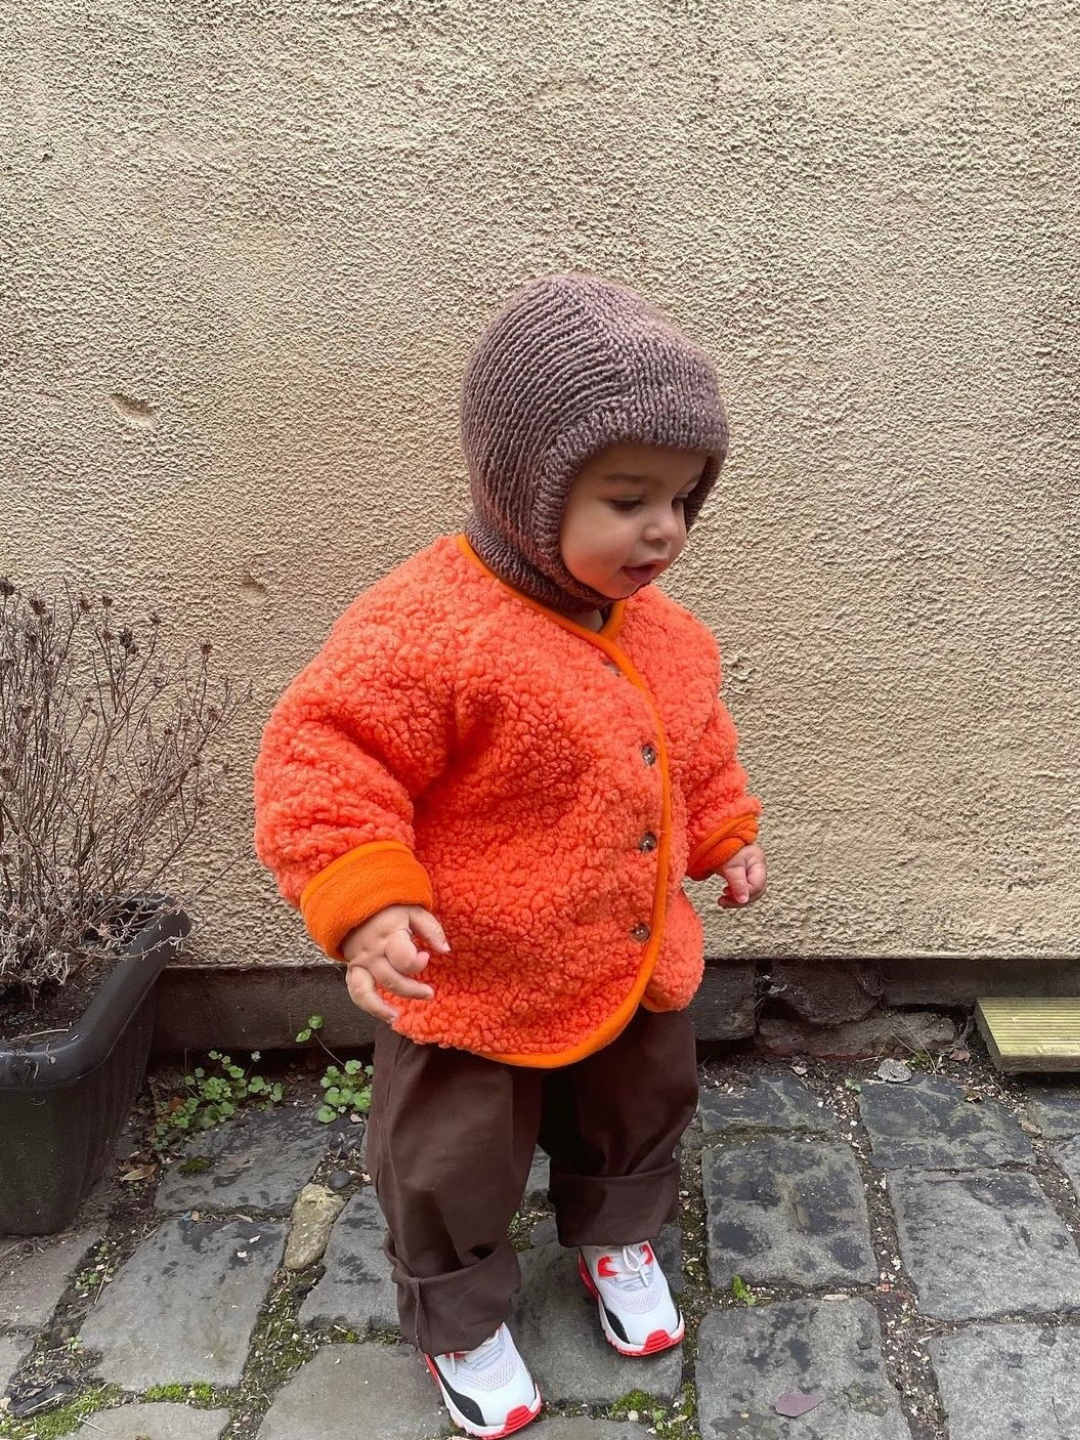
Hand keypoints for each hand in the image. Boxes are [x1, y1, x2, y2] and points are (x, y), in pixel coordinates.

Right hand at [341, 905, 449, 1022]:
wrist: (357, 901)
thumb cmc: (390, 907)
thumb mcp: (415, 910)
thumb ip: (431, 930)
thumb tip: (445, 950)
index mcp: (389, 936)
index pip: (404, 959)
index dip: (418, 963)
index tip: (426, 956)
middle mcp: (373, 953)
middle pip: (391, 980)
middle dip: (412, 990)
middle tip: (429, 992)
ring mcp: (361, 962)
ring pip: (366, 991)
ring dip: (380, 1008)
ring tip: (395, 1018)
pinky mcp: (353, 968)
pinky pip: (355, 991)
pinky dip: (366, 1005)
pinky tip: (381, 1014)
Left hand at [717, 843, 766, 908]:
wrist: (712, 837)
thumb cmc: (722, 847)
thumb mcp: (730, 866)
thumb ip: (738, 883)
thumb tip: (743, 900)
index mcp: (758, 862)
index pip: (757, 886)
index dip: (745, 894)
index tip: (728, 895)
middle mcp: (758, 867)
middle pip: (756, 891)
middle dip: (740, 899)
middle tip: (724, 900)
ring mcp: (751, 870)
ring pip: (750, 892)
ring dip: (737, 898)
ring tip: (723, 899)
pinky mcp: (743, 874)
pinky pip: (743, 889)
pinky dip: (735, 895)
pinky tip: (725, 895)